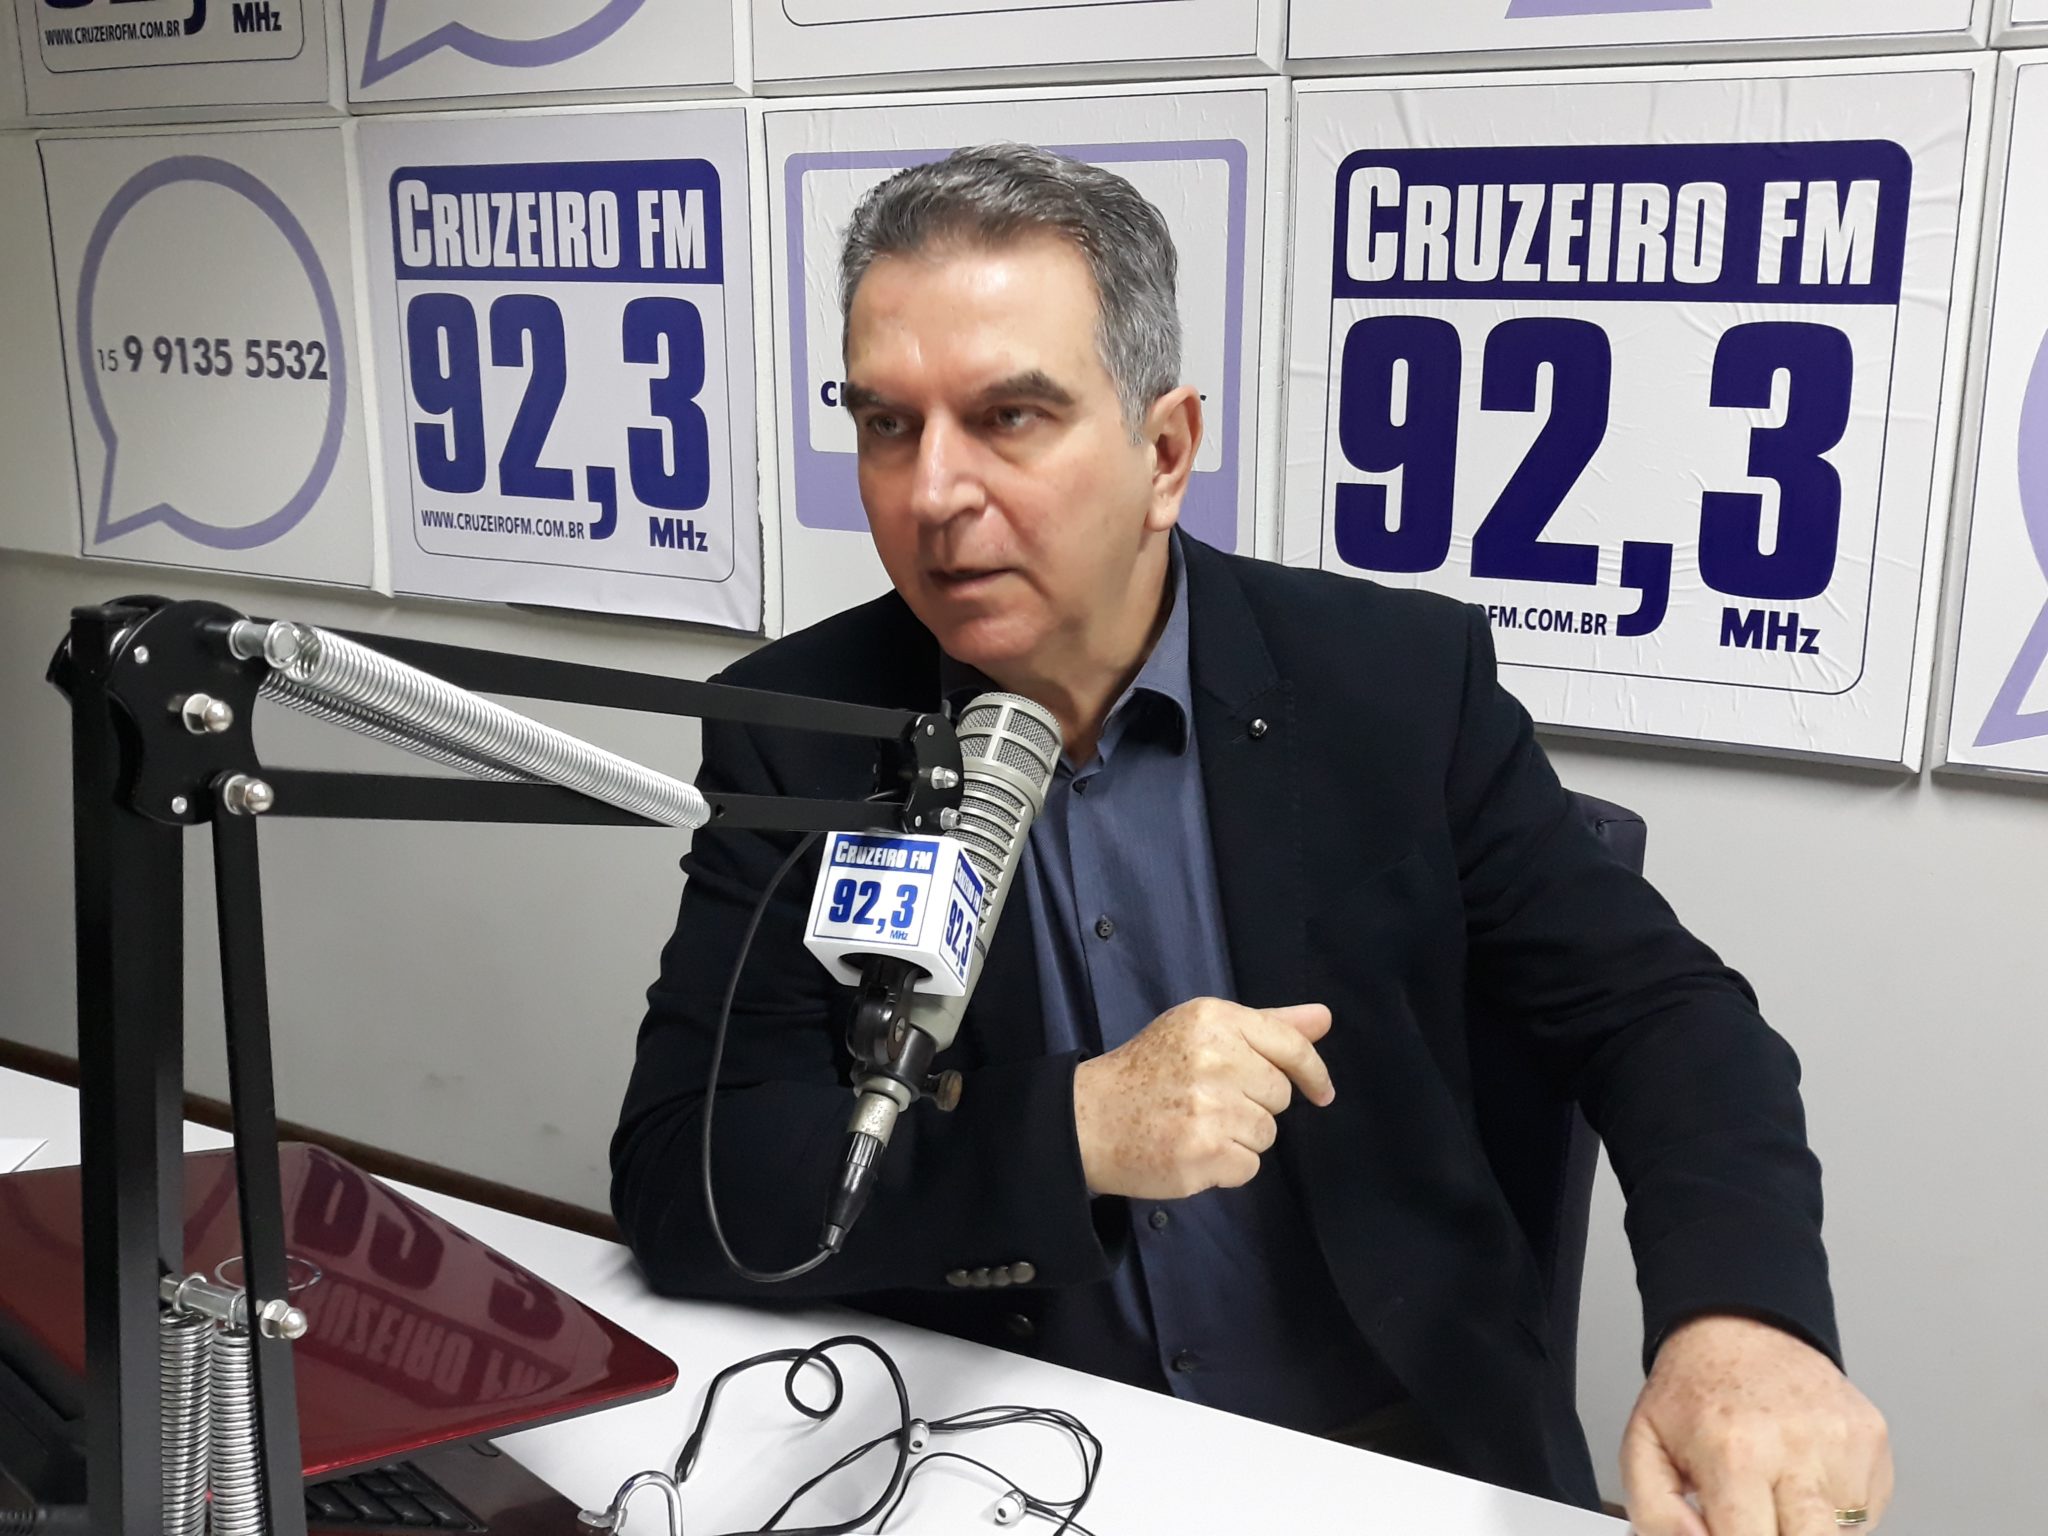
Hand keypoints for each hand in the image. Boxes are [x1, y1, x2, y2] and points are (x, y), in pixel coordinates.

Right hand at [1071, 997, 1333, 1199]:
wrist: (1089, 1120)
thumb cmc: (1149, 1072)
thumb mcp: (1200, 1031)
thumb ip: (1266, 1025)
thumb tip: (1323, 1018)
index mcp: (1215, 1020)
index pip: (1290, 1046)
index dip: (1313, 1072)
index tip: (1321, 1093)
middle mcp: (1215, 1058)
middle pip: (1280, 1094)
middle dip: (1254, 1103)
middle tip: (1209, 1101)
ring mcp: (1211, 1107)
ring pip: (1267, 1133)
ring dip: (1240, 1138)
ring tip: (1197, 1126)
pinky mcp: (1205, 1152)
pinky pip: (1249, 1167)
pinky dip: (1226, 1167)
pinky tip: (1193, 1150)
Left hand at [1622, 1314, 1892, 1535]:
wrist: (1738, 1325)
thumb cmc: (1693, 1390)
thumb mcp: (1644, 1446)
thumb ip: (1656, 1512)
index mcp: (1736, 1453)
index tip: (1727, 1527)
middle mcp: (1798, 1448)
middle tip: (1752, 1517)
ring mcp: (1844, 1443)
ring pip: (1839, 1533)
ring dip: (1806, 1525)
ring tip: (1774, 1487)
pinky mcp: (1872, 1438)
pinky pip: (1863, 1508)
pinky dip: (1834, 1506)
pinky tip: (1802, 1473)